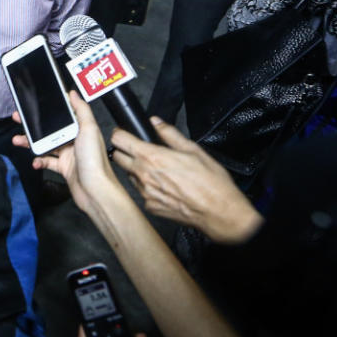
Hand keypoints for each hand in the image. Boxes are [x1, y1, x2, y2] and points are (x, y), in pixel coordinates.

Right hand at [26, 92, 122, 215]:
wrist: (95, 189)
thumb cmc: (93, 158)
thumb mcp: (89, 129)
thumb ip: (81, 109)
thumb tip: (72, 92)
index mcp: (81, 128)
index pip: (62, 114)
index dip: (47, 108)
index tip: (33, 104)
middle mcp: (75, 140)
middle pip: (50, 128)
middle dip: (33, 124)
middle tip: (17, 119)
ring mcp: (68, 154)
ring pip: (46, 144)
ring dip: (31, 142)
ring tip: (17, 140)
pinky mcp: (63, 168)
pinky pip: (47, 161)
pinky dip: (39, 161)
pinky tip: (35, 162)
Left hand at [110, 118, 263, 243]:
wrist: (219, 213)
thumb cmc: (211, 183)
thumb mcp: (193, 150)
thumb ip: (170, 134)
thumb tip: (156, 122)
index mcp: (152, 157)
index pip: (119, 140)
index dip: (120, 133)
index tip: (125, 133)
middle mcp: (143, 175)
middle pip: (117, 157)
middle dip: (124, 151)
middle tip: (140, 150)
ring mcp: (144, 193)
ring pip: (129, 176)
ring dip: (137, 171)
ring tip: (159, 171)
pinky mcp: (150, 206)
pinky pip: (141, 192)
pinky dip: (148, 188)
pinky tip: (165, 187)